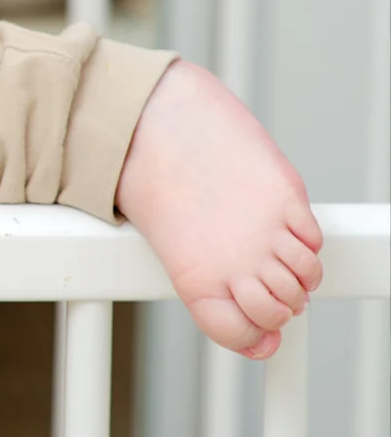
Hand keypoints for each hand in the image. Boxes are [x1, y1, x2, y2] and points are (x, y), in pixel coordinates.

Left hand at [117, 60, 322, 359]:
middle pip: (278, 312)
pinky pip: (312, 241)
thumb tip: (242, 296)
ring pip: (305, 278)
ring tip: (282, 263)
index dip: (253, 338)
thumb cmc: (150, 180)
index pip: (237, 333)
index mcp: (195, 279)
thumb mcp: (168, 242)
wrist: (152, 123)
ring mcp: (264, 231)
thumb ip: (205, 273)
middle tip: (274, 293)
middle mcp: (235, 262)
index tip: (260, 335)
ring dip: (300, 277)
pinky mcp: (285, 196)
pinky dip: (306, 243)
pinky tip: (288, 233)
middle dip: (281, 308)